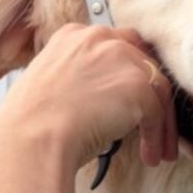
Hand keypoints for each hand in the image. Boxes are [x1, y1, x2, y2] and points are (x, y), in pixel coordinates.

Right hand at [0, 23, 178, 170]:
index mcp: (73, 36)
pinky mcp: (137, 85)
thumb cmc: (32, 125)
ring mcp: (120, 59)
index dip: (127, 73)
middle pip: (142, 62)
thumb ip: (80, 79)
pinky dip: (156, 136)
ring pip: (157, 87)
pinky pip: (157, 112)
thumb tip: (104, 100)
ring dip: (160, 121)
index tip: (131, 98)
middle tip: (154, 123)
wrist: (32, 138)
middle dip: (151, 95)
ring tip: (158, 151)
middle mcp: (99, 39)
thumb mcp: (51, 85)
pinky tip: (149, 157)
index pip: (116, 45)